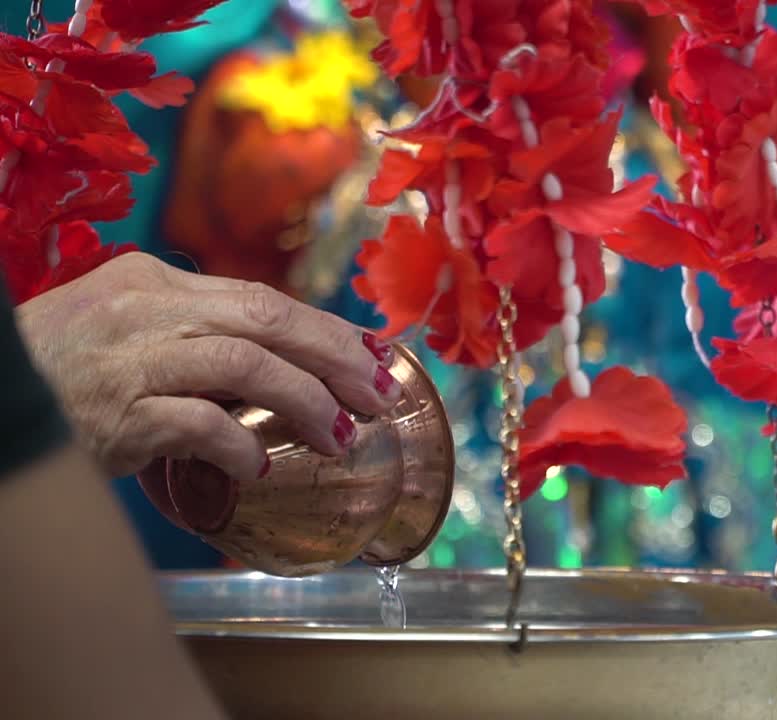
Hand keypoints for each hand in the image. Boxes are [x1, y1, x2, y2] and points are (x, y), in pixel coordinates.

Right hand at [15, 253, 401, 480]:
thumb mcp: (125, 331)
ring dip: (306, 401)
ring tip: (339, 436)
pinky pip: (197, 423)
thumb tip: (280, 366)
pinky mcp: (114, 414)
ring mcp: (129, 359)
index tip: (372, 356)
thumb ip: (192, 336)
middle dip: (336, 357)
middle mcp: (145, 308)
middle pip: (268, 318)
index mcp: (153, 282)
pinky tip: (256, 466)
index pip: (261, 297)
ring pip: (245, 363)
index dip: (326, 329)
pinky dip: (236, 445)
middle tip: (379, 395)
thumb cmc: (59, 372)